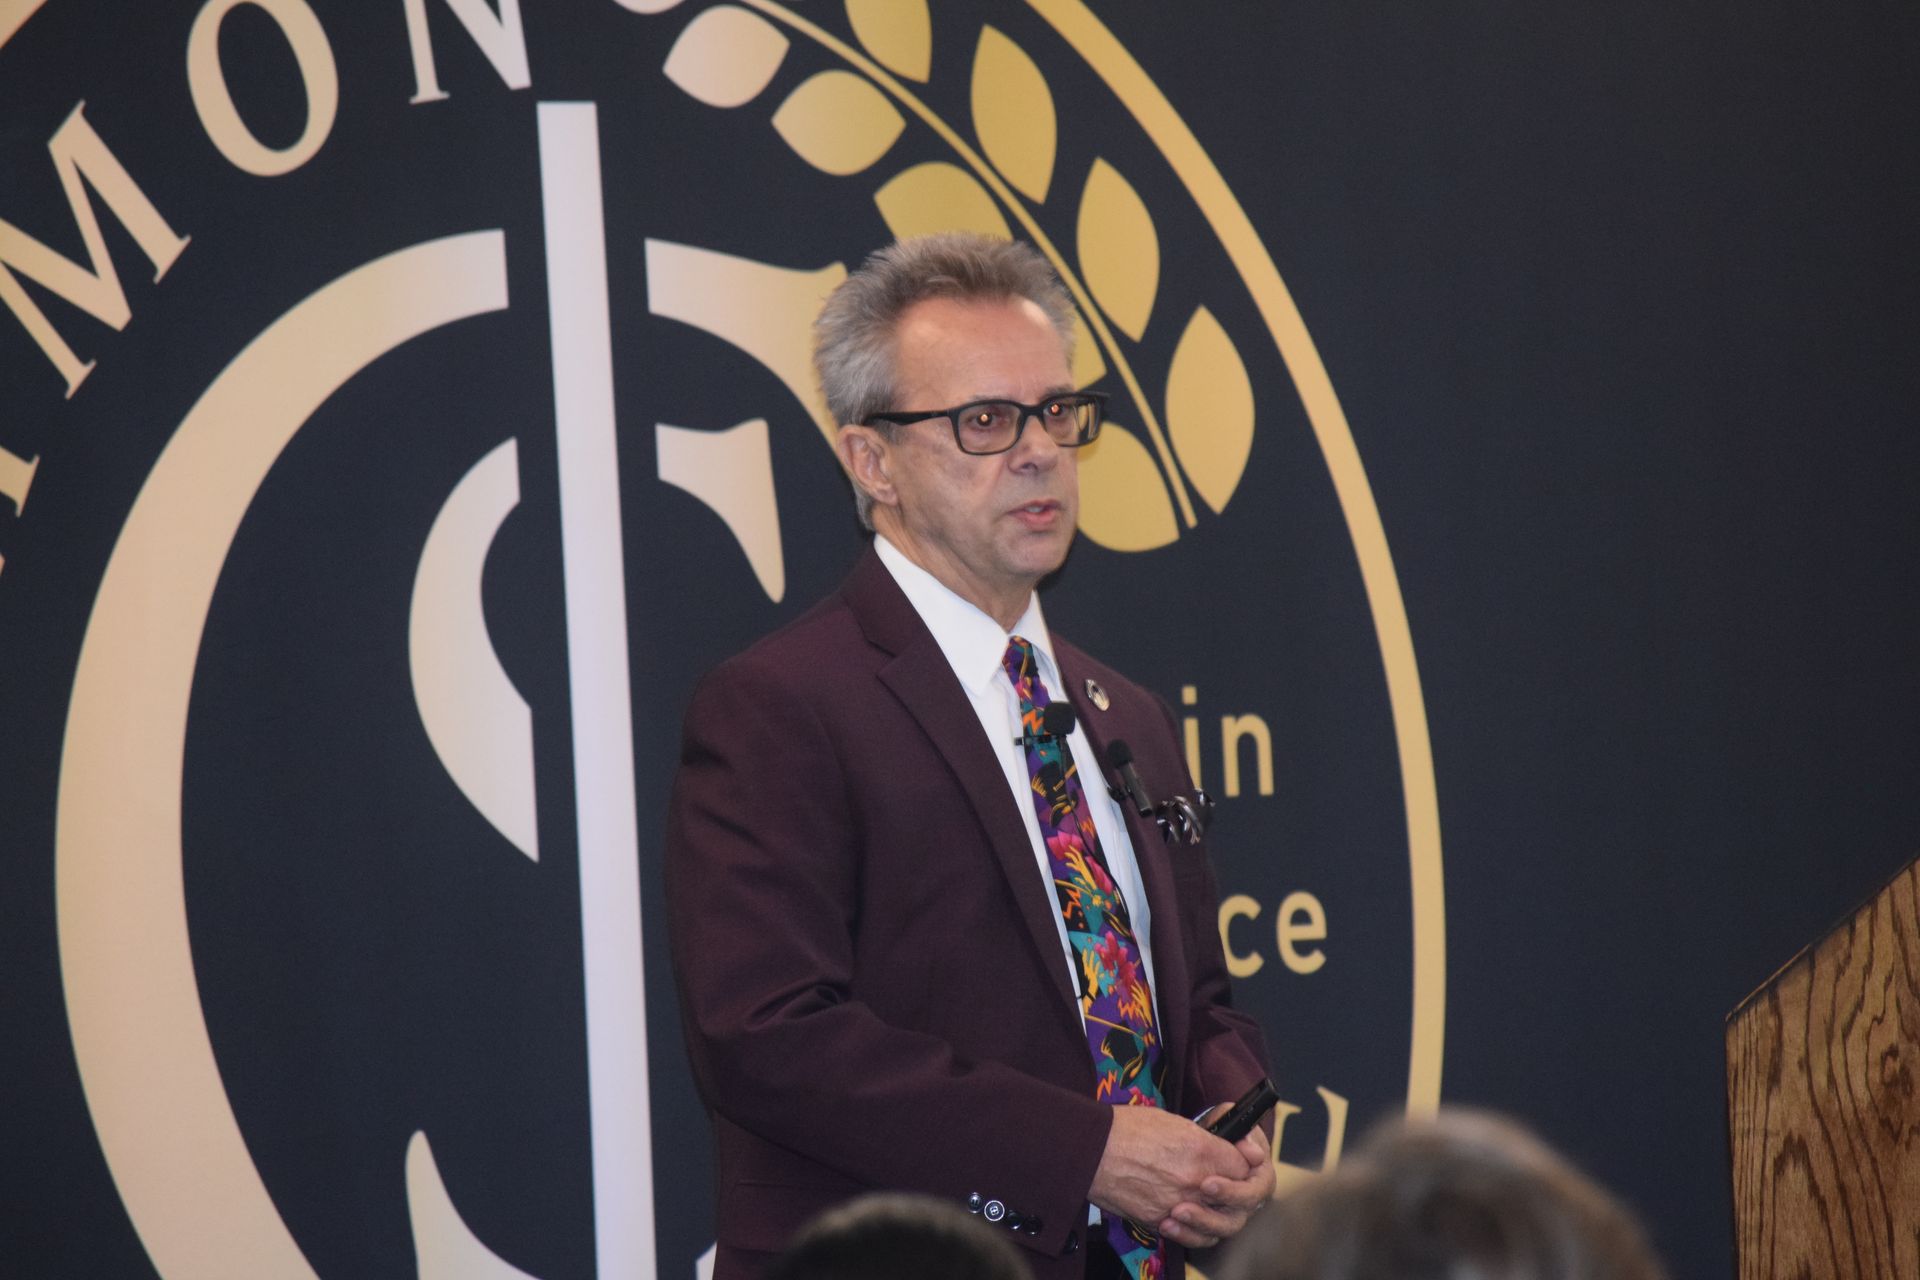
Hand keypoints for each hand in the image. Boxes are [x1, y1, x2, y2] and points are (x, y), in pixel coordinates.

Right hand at [1088, 1106, 1271, 1248]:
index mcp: (1201, 1150)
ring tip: (1208, 1206)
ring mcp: (1177, 1204)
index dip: (1243, 1162)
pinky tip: (1184, 1218)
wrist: (1090, 1149)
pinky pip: (1187, 1234)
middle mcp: (1194, 1180)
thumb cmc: (1125, 1128)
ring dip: (1217, 1216)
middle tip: (1227, 1185)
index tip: (1238, 1160)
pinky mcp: (1158, 1221)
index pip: (1244, 1166)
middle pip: (1236, 1197)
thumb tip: (1216, 1148)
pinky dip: (1190, 1229)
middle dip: (1235, 1192)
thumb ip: (1201, 1139)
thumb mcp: (1171, 1121)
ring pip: (1217, 1224)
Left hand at [1163, 1124, 1272, 1247]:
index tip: (1207, 1184)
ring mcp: (1227, 1212)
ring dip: (1198, 1224)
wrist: (1188, 1142)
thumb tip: (1254, 1153)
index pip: (1257, 1188)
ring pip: (1220, 1229)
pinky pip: (1202, 1237)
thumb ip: (1242, 1133)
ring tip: (1174, 1213)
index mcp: (1257, 1174)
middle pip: (1237, 1215)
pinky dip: (1186, 1234)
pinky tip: (1167, 1225)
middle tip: (1185, 1203)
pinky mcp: (1208, 1222)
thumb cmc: (1214, 1130)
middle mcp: (1245, 1197)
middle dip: (1211, 1211)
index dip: (1234, 1189)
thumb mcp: (1226, 1119)